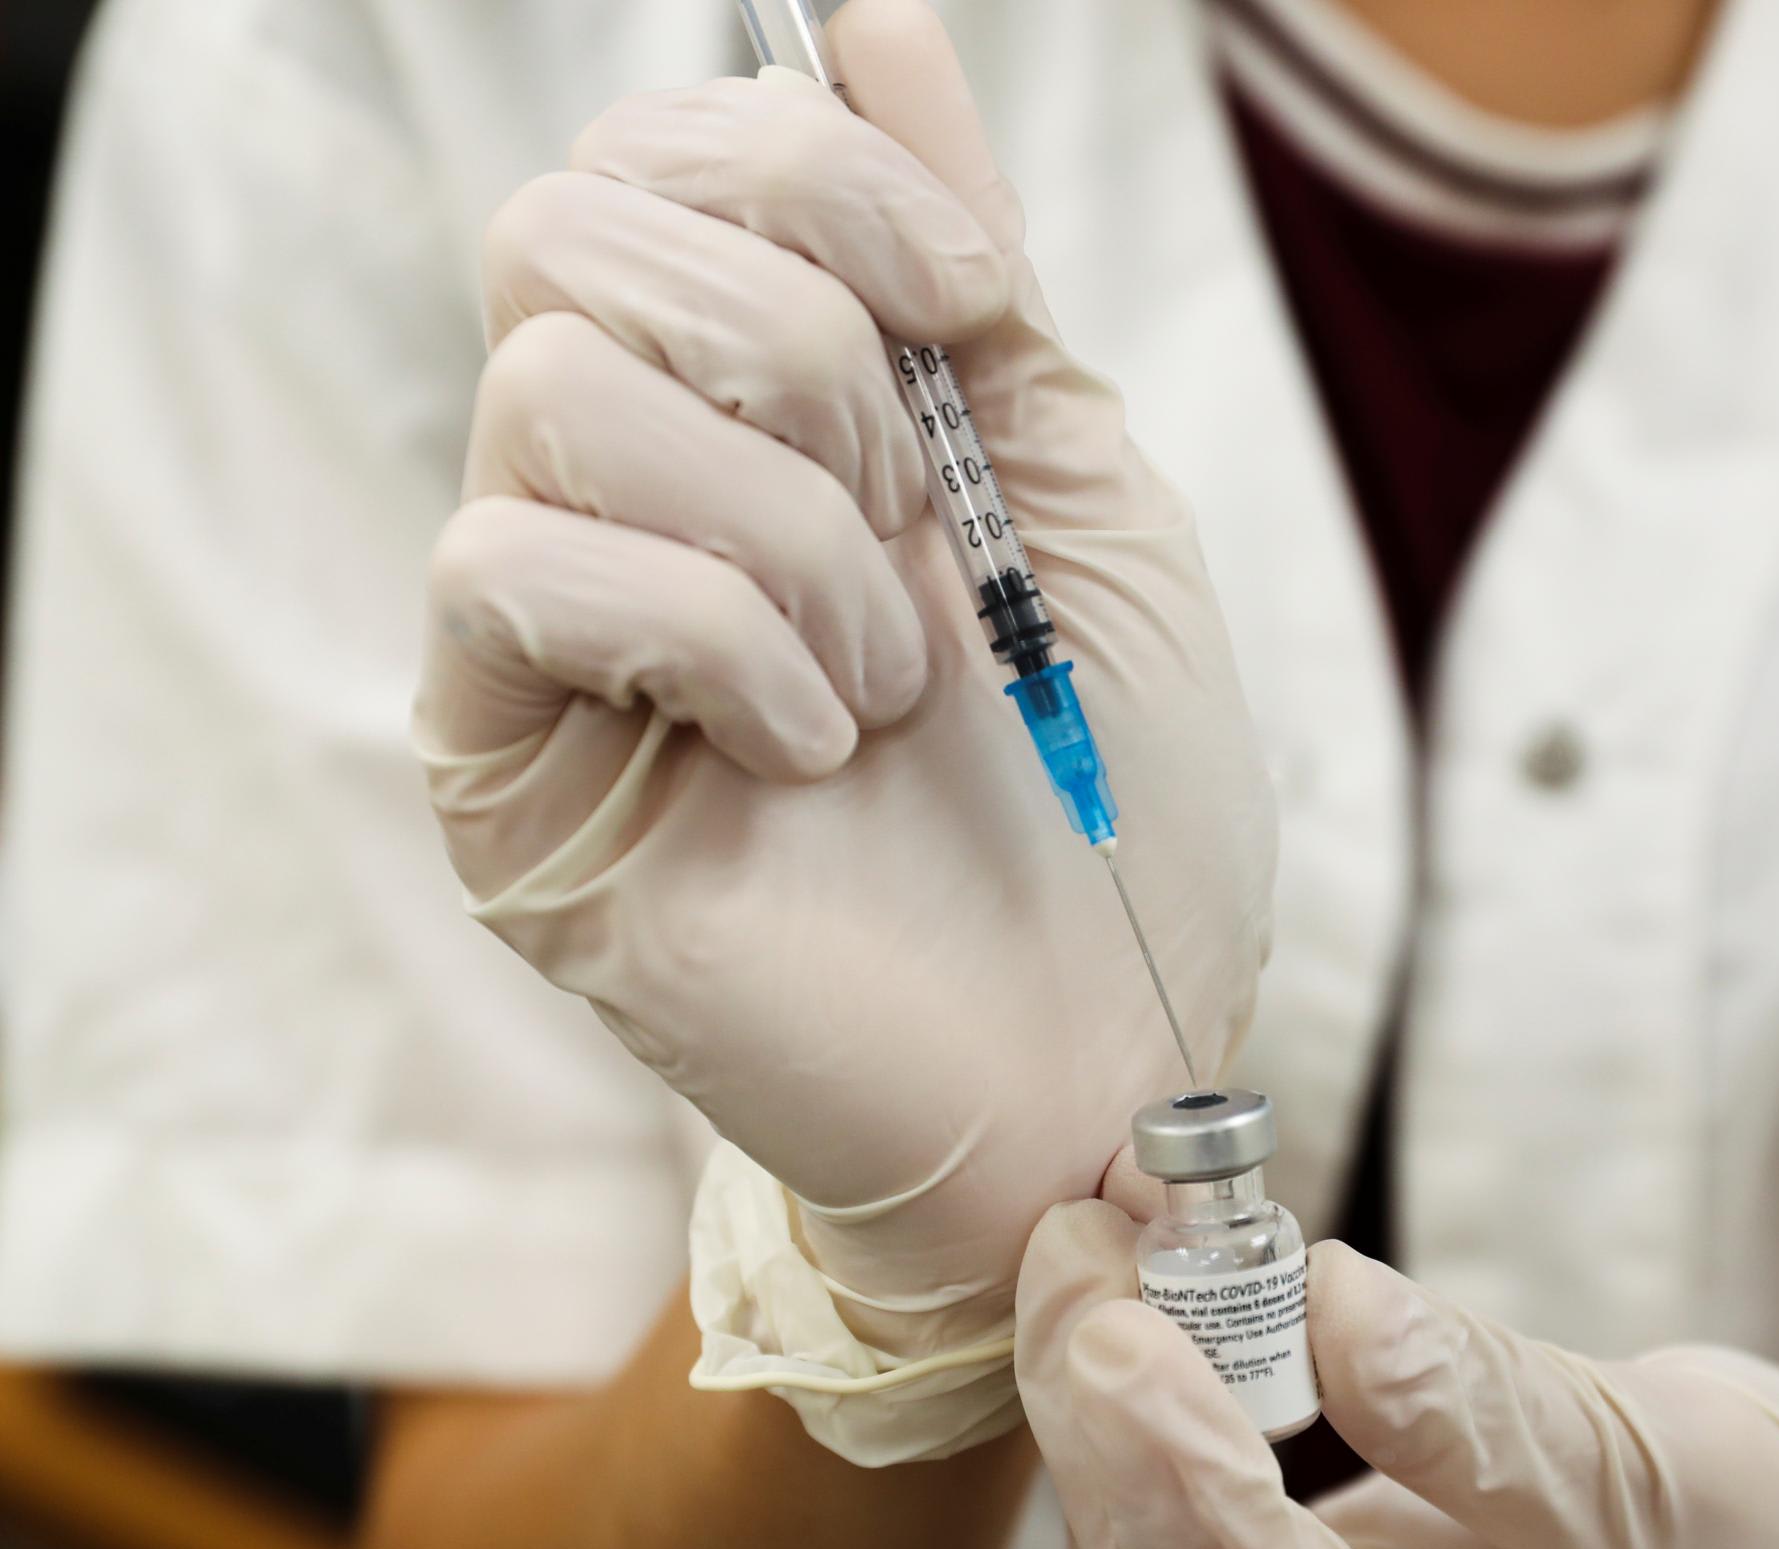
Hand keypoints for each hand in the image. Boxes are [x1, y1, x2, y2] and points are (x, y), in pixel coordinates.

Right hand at [415, 0, 1273, 1355]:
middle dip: (804, 350)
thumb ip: (966, 270)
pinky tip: (811, 748)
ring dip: (788, 522)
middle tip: (918, 523)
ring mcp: (554, 623)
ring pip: (553, 382)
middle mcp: (633, 486)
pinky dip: (717, 631)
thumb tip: (873, 22)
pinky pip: (516, 559)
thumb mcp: (1079, 489)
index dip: (816, 174)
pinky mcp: (501, 757)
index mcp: (766, 407)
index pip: (666, 159)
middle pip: (572, 228)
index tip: (970, 299)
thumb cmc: (1110, 801)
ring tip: (888, 680)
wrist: (1103, 1049)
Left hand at [1017, 1200, 1778, 1548]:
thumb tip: (1328, 1304)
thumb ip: (1492, 1421)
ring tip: (1106, 1232)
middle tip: (1083, 1244)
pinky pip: (1187, 1515)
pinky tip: (1143, 1282)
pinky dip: (1158, 1395)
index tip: (1121, 1349)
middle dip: (1116, 1418)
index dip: (1194, 1496)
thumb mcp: (1673, 1482)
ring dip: (1115, 1394)